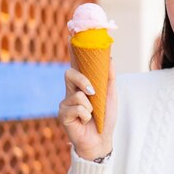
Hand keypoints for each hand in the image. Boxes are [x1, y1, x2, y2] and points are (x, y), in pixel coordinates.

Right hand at [58, 44, 116, 160]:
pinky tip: (85, 121)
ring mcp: (65, 102)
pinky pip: (76, 108)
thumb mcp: (110, 96)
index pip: (76, 63)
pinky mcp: (63, 114)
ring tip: (92, 114)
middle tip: (93, 91)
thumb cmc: (105, 118)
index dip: (73, 49)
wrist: (101, 140)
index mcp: (82, 84)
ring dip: (90, 105)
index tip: (71, 33)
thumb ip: (109, 78)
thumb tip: (110, 57)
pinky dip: (86, 115)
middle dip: (83, 80)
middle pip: (70, 73)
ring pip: (76, 93)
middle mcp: (71, 91)